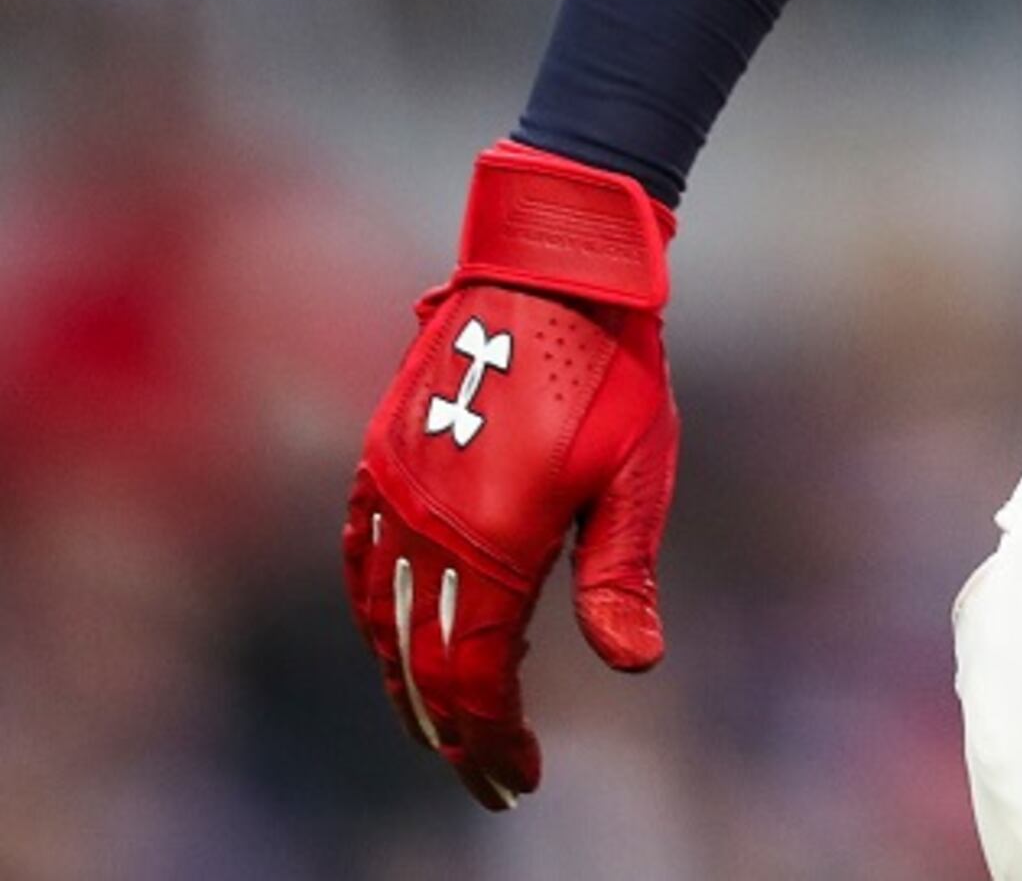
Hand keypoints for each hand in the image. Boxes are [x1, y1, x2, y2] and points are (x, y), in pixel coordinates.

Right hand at [344, 141, 677, 808]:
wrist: (550, 267)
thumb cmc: (613, 368)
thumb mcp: (636, 474)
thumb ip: (621, 576)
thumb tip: (636, 665)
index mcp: (492, 538)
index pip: (474, 676)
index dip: (492, 738)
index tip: (518, 780)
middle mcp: (425, 525)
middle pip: (420, 664)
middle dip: (454, 730)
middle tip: (489, 775)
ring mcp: (390, 491)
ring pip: (381, 619)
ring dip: (408, 682)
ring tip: (446, 725)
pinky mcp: (376, 460)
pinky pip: (359, 561)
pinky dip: (377, 615)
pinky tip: (397, 637)